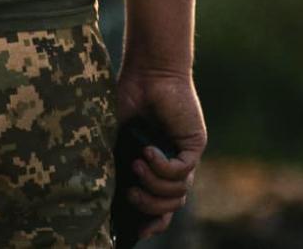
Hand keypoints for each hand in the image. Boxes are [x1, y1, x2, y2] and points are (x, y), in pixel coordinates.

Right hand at [114, 64, 206, 239]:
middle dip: (149, 207)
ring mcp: (184, 156)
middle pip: (170, 206)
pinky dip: (162, 168)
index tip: (137, 230)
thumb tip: (108, 196)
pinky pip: (182, 172)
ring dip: (154, 186)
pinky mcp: (193, 145)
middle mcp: (172, 164)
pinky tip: (147, 152)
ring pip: (178, 194)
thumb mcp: (115, 138)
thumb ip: (115, 163)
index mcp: (154, 165)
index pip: (161, 205)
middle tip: (130, 195)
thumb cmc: (127, 98)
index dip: (151, 221)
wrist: (146, 72)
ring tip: (137, 165)